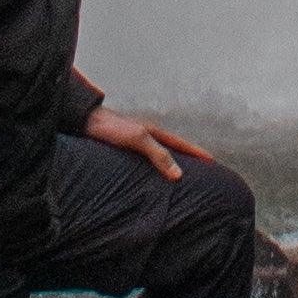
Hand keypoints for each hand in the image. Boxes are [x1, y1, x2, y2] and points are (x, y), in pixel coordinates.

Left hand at [84, 105, 216, 180]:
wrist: (85, 121)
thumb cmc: (111, 128)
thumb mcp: (138, 139)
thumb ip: (158, 155)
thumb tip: (179, 174)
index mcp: (154, 132)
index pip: (181, 144)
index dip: (196, 153)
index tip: (212, 161)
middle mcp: (146, 136)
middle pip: (171, 148)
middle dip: (186, 157)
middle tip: (200, 169)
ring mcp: (135, 141)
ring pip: (157, 155)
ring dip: (168, 163)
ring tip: (177, 176)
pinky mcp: (122, 149)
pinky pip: (144, 160)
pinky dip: (152, 167)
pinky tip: (147, 176)